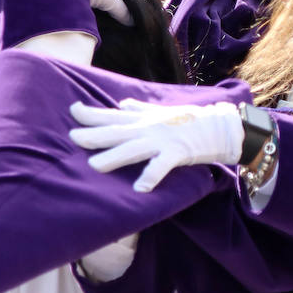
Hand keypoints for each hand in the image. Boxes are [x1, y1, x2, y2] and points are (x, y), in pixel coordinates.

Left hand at [69, 99, 243, 191]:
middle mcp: (149, 129)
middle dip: (95, 135)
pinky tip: (140, 188)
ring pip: (134, 149)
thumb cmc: (190, 120)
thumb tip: (121, 104)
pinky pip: (162, 165)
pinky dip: (151, 176)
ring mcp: (162, 141)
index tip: (73, 110)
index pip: (113, 116)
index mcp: (143, 121)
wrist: (220, 126)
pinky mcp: (178, 153)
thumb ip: (140, 110)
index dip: (92, 114)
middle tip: (72, 137)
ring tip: (95, 166)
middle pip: (117, 132)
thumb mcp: (161, 112)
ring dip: (115, 157)